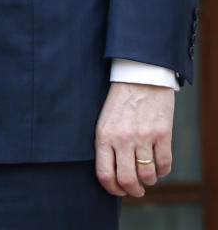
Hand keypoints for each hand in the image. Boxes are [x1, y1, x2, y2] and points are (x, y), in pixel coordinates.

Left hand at [94, 81, 174, 196]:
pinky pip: (164, 165)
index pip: (104, 174)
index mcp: (104, 136)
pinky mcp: (162, 134)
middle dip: (133, 191)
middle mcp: (122, 138)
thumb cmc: (119, 101)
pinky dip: (163, 171)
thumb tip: (112, 175)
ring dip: (149, 181)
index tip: (119, 191)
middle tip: (136, 190)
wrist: (139, 77)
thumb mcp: (104, 121)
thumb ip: (106, 145)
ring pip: (148, 176)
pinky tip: (159, 165)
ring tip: (148, 175)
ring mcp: (143, 137)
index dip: (112, 189)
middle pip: (127, 180)